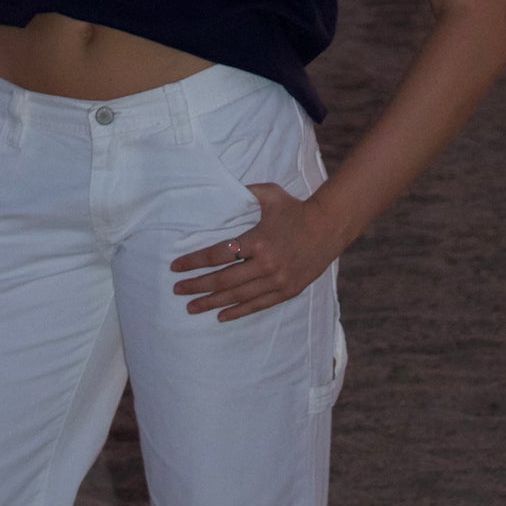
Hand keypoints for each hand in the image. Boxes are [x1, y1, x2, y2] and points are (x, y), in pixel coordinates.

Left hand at [170, 183, 341, 321]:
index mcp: (258, 240)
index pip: (218, 255)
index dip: (195, 261)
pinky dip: (238, 311)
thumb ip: (245, 192)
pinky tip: (221, 316)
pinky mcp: (287, 290)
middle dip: (197, 285)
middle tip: (178, 290)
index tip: (176, 267)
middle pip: (223, 279)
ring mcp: (277, 280)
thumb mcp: (270, 194)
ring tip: (191, 307)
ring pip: (238, 296)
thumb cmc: (295, 208)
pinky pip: (258, 305)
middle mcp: (266, 263)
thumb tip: (221, 189)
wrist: (329, 227)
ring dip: (212, 302)